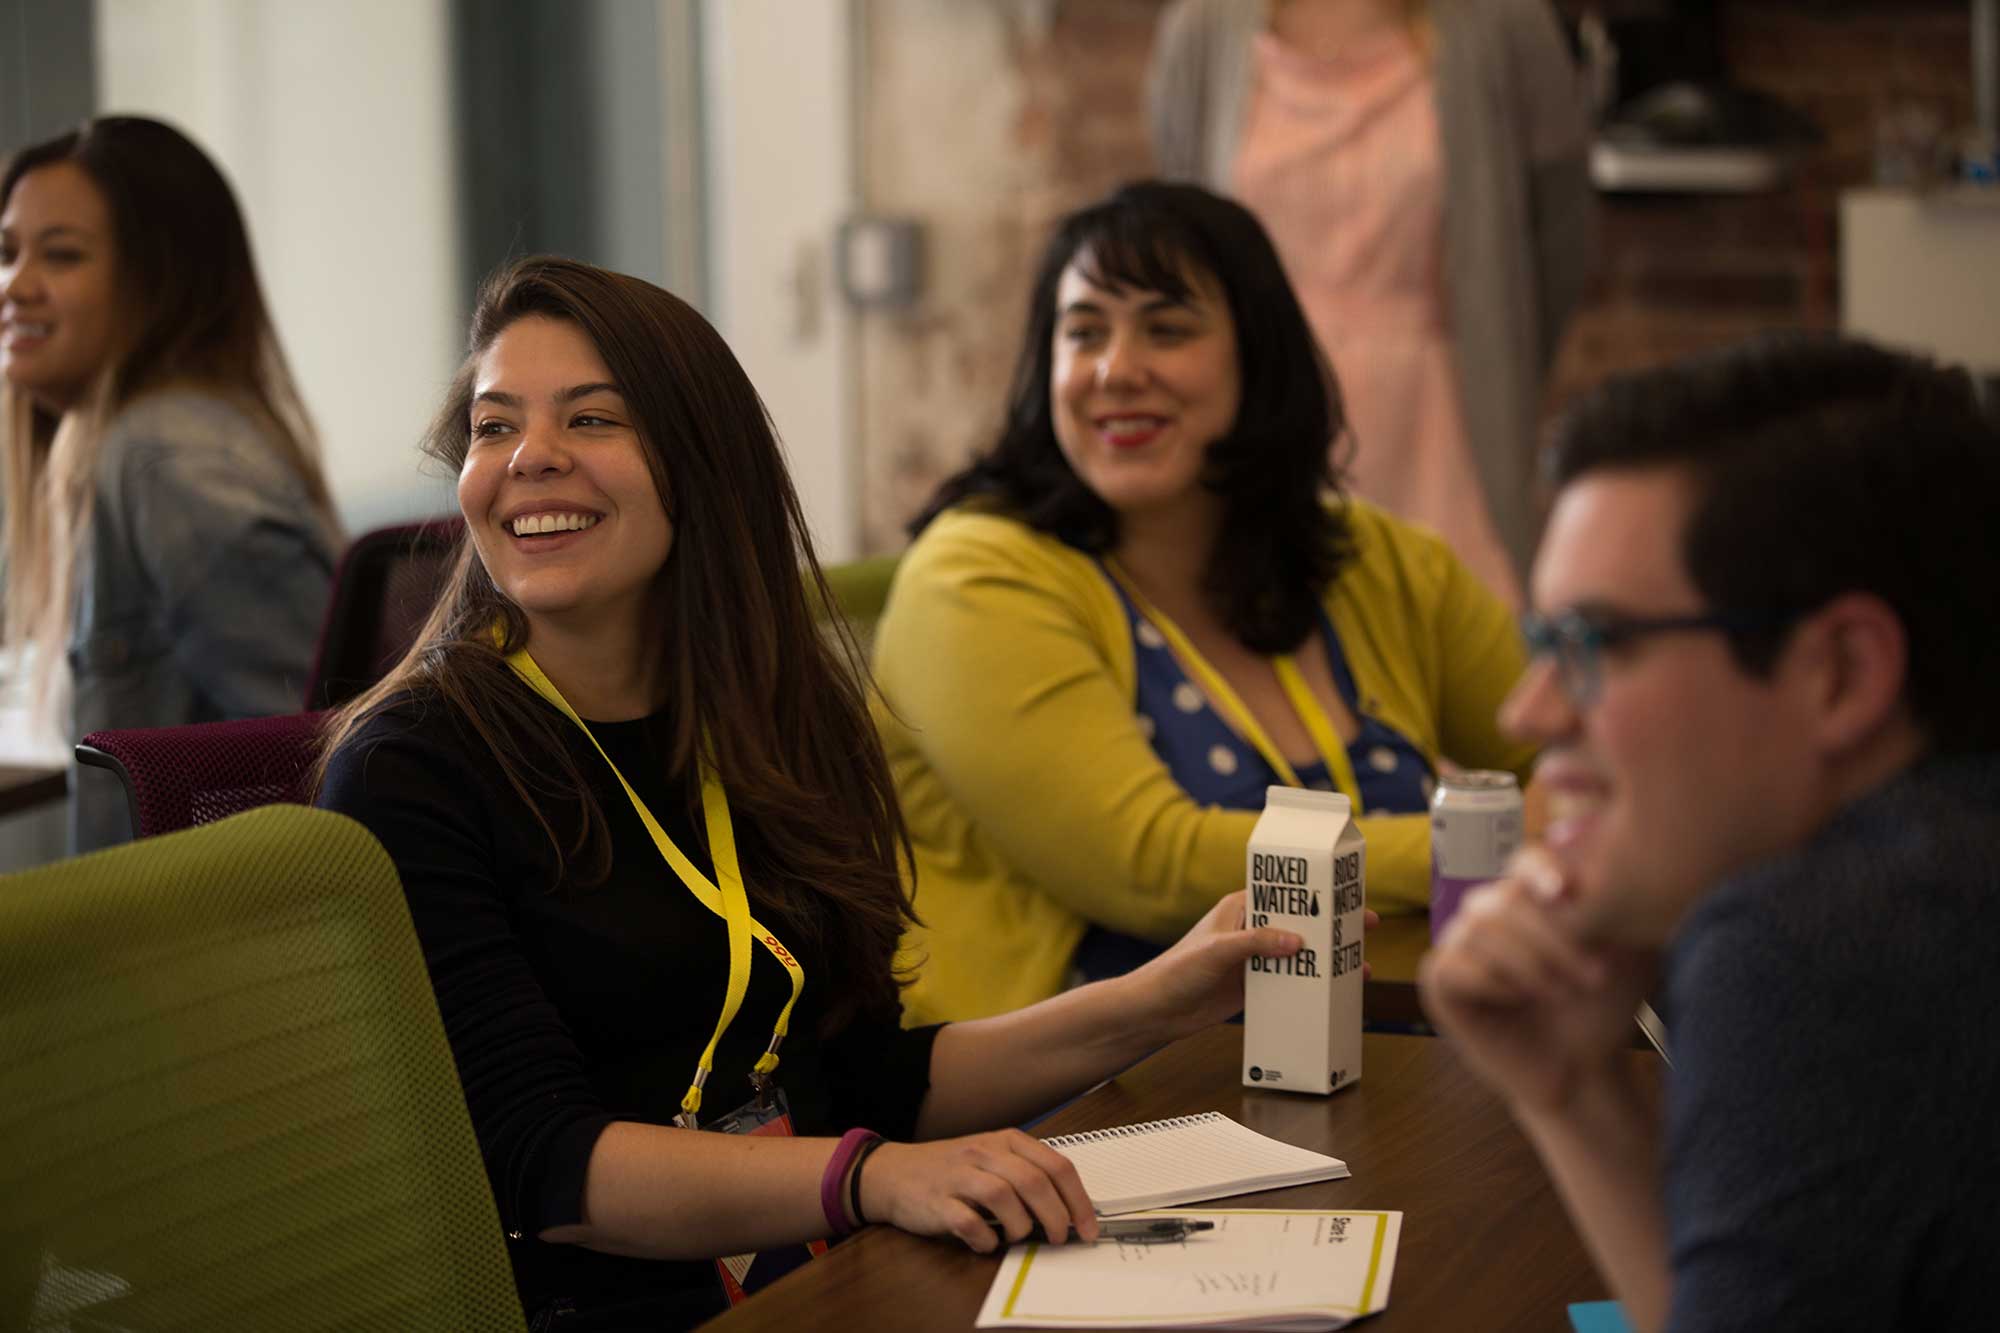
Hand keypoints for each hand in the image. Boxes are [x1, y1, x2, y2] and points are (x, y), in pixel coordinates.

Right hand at [856, 1129, 1098, 1252]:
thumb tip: (1069, 1211)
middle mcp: (984, 1152)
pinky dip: (985, 1238)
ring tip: (1019, 1237)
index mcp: (1006, 1141)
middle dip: (1056, 1217)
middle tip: (1060, 1239)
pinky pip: (968, 1222)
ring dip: (1021, 1226)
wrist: (893, 1173)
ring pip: (1003, 1197)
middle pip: (1034, 1182)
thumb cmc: (952, 1169)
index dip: (1078, 1200)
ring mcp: (959, 1175)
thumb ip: (1028, 1175)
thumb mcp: (993, 1159)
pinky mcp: (937, 1201)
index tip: (1088, 1227)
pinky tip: (988, 1242)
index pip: (1056, 1165)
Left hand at [1123, 891, 1377, 1039]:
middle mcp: (1251, 930)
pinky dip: (1311, 985)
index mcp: (1240, 908)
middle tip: (1367, 927)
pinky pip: (1290, 982)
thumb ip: (1255, 943)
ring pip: (1299, 954)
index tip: (1345, 895)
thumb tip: (1297, 941)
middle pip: (1300, 923)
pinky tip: (1334, 992)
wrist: (1157, 1011)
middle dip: (1331, 926)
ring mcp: (1255, 959)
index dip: (1316, 894)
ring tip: (1359, 965)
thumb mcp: (1216, 951)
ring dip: (1326, 959)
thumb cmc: (1177, 971)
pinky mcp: (1255, 986)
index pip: (1285, 894)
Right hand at [1418, 848, 1656, 1114]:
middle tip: (1593, 976)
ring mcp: (1458, 944)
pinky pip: (1454, 965)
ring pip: (1480, 930)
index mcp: (1529, 897)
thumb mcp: (1624, 953)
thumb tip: (1602, 870)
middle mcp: (1488, 913)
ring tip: (1562, 992)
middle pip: (1504, 899)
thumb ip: (1614, 908)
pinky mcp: (1438, 981)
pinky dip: (1492, 981)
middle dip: (1552, 937)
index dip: (1539, 870)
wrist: (1583, 1069)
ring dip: (1528, 962)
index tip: (1564, 892)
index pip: (1525, 862)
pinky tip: (1518, 1000)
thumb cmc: (1603, 1009)